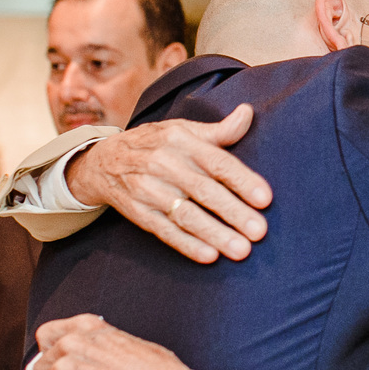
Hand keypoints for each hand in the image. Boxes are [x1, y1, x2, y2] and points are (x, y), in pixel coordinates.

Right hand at [66, 105, 271, 263]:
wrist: (103, 161)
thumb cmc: (156, 145)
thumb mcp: (184, 131)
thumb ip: (219, 131)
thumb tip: (247, 112)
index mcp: (180, 141)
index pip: (217, 162)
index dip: (242, 180)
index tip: (265, 198)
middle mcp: (164, 164)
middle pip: (204, 191)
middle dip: (234, 212)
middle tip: (259, 231)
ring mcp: (149, 190)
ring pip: (186, 214)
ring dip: (215, 233)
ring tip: (241, 250)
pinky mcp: (139, 212)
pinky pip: (165, 231)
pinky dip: (187, 245)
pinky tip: (209, 257)